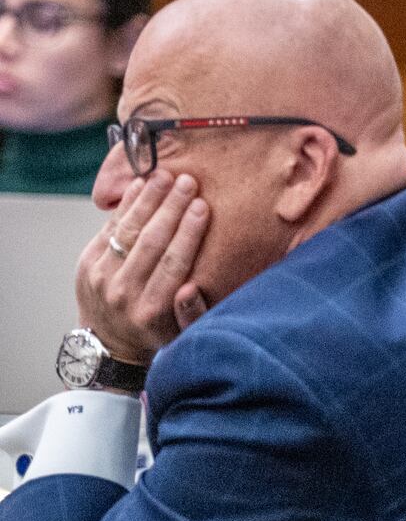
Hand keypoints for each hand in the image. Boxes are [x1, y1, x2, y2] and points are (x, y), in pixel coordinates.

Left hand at [76, 170, 210, 365]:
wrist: (110, 344)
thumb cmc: (156, 334)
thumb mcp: (183, 336)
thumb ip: (192, 315)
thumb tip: (189, 289)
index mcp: (150, 310)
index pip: (173, 263)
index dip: (189, 232)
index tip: (203, 206)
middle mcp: (123, 292)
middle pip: (150, 242)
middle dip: (171, 208)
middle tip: (188, 182)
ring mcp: (100, 277)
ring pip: (127, 230)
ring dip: (147, 200)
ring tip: (165, 176)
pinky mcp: (87, 263)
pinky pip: (109, 228)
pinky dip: (125, 205)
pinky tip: (140, 185)